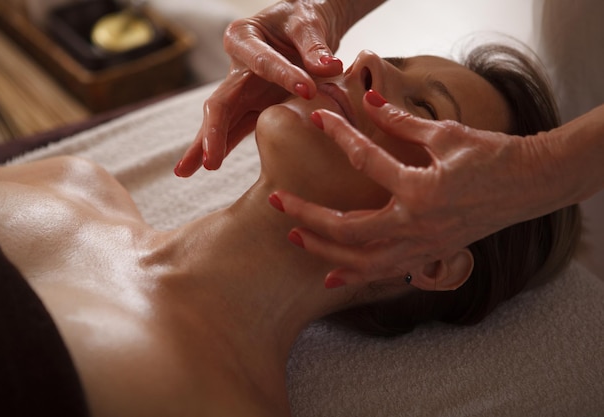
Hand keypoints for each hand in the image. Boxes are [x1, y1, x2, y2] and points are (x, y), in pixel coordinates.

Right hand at [174, 0, 345, 176]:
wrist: (304, 28)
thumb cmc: (302, 20)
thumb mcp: (308, 23)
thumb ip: (315, 44)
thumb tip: (329, 66)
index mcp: (245, 38)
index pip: (261, 61)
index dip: (284, 75)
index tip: (308, 90)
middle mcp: (236, 67)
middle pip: (221, 101)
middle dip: (215, 132)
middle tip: (211, 160)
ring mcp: (241, 90)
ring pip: (221, 121)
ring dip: (205, 147)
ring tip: (184, 171)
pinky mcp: (252, 107)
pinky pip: (236, 129)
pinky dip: (223, 147)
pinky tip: (205, 167)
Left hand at [272, 92, 558, 287]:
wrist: (531, 186)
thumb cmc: (494, 156)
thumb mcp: (448, 134)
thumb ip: (403, 123)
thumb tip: (370, 101)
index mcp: (421, 190)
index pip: (366, 160)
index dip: (338, 135)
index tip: (316, 118)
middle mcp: (418, 225)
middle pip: (349, 230)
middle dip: (308, 217)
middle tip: (278, 201)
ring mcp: (424, 246)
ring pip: (363, 262)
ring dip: (324, 252)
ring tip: (295, 240)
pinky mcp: (431, 255)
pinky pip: (386, 272)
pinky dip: (357, 276)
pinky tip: (334, 277)